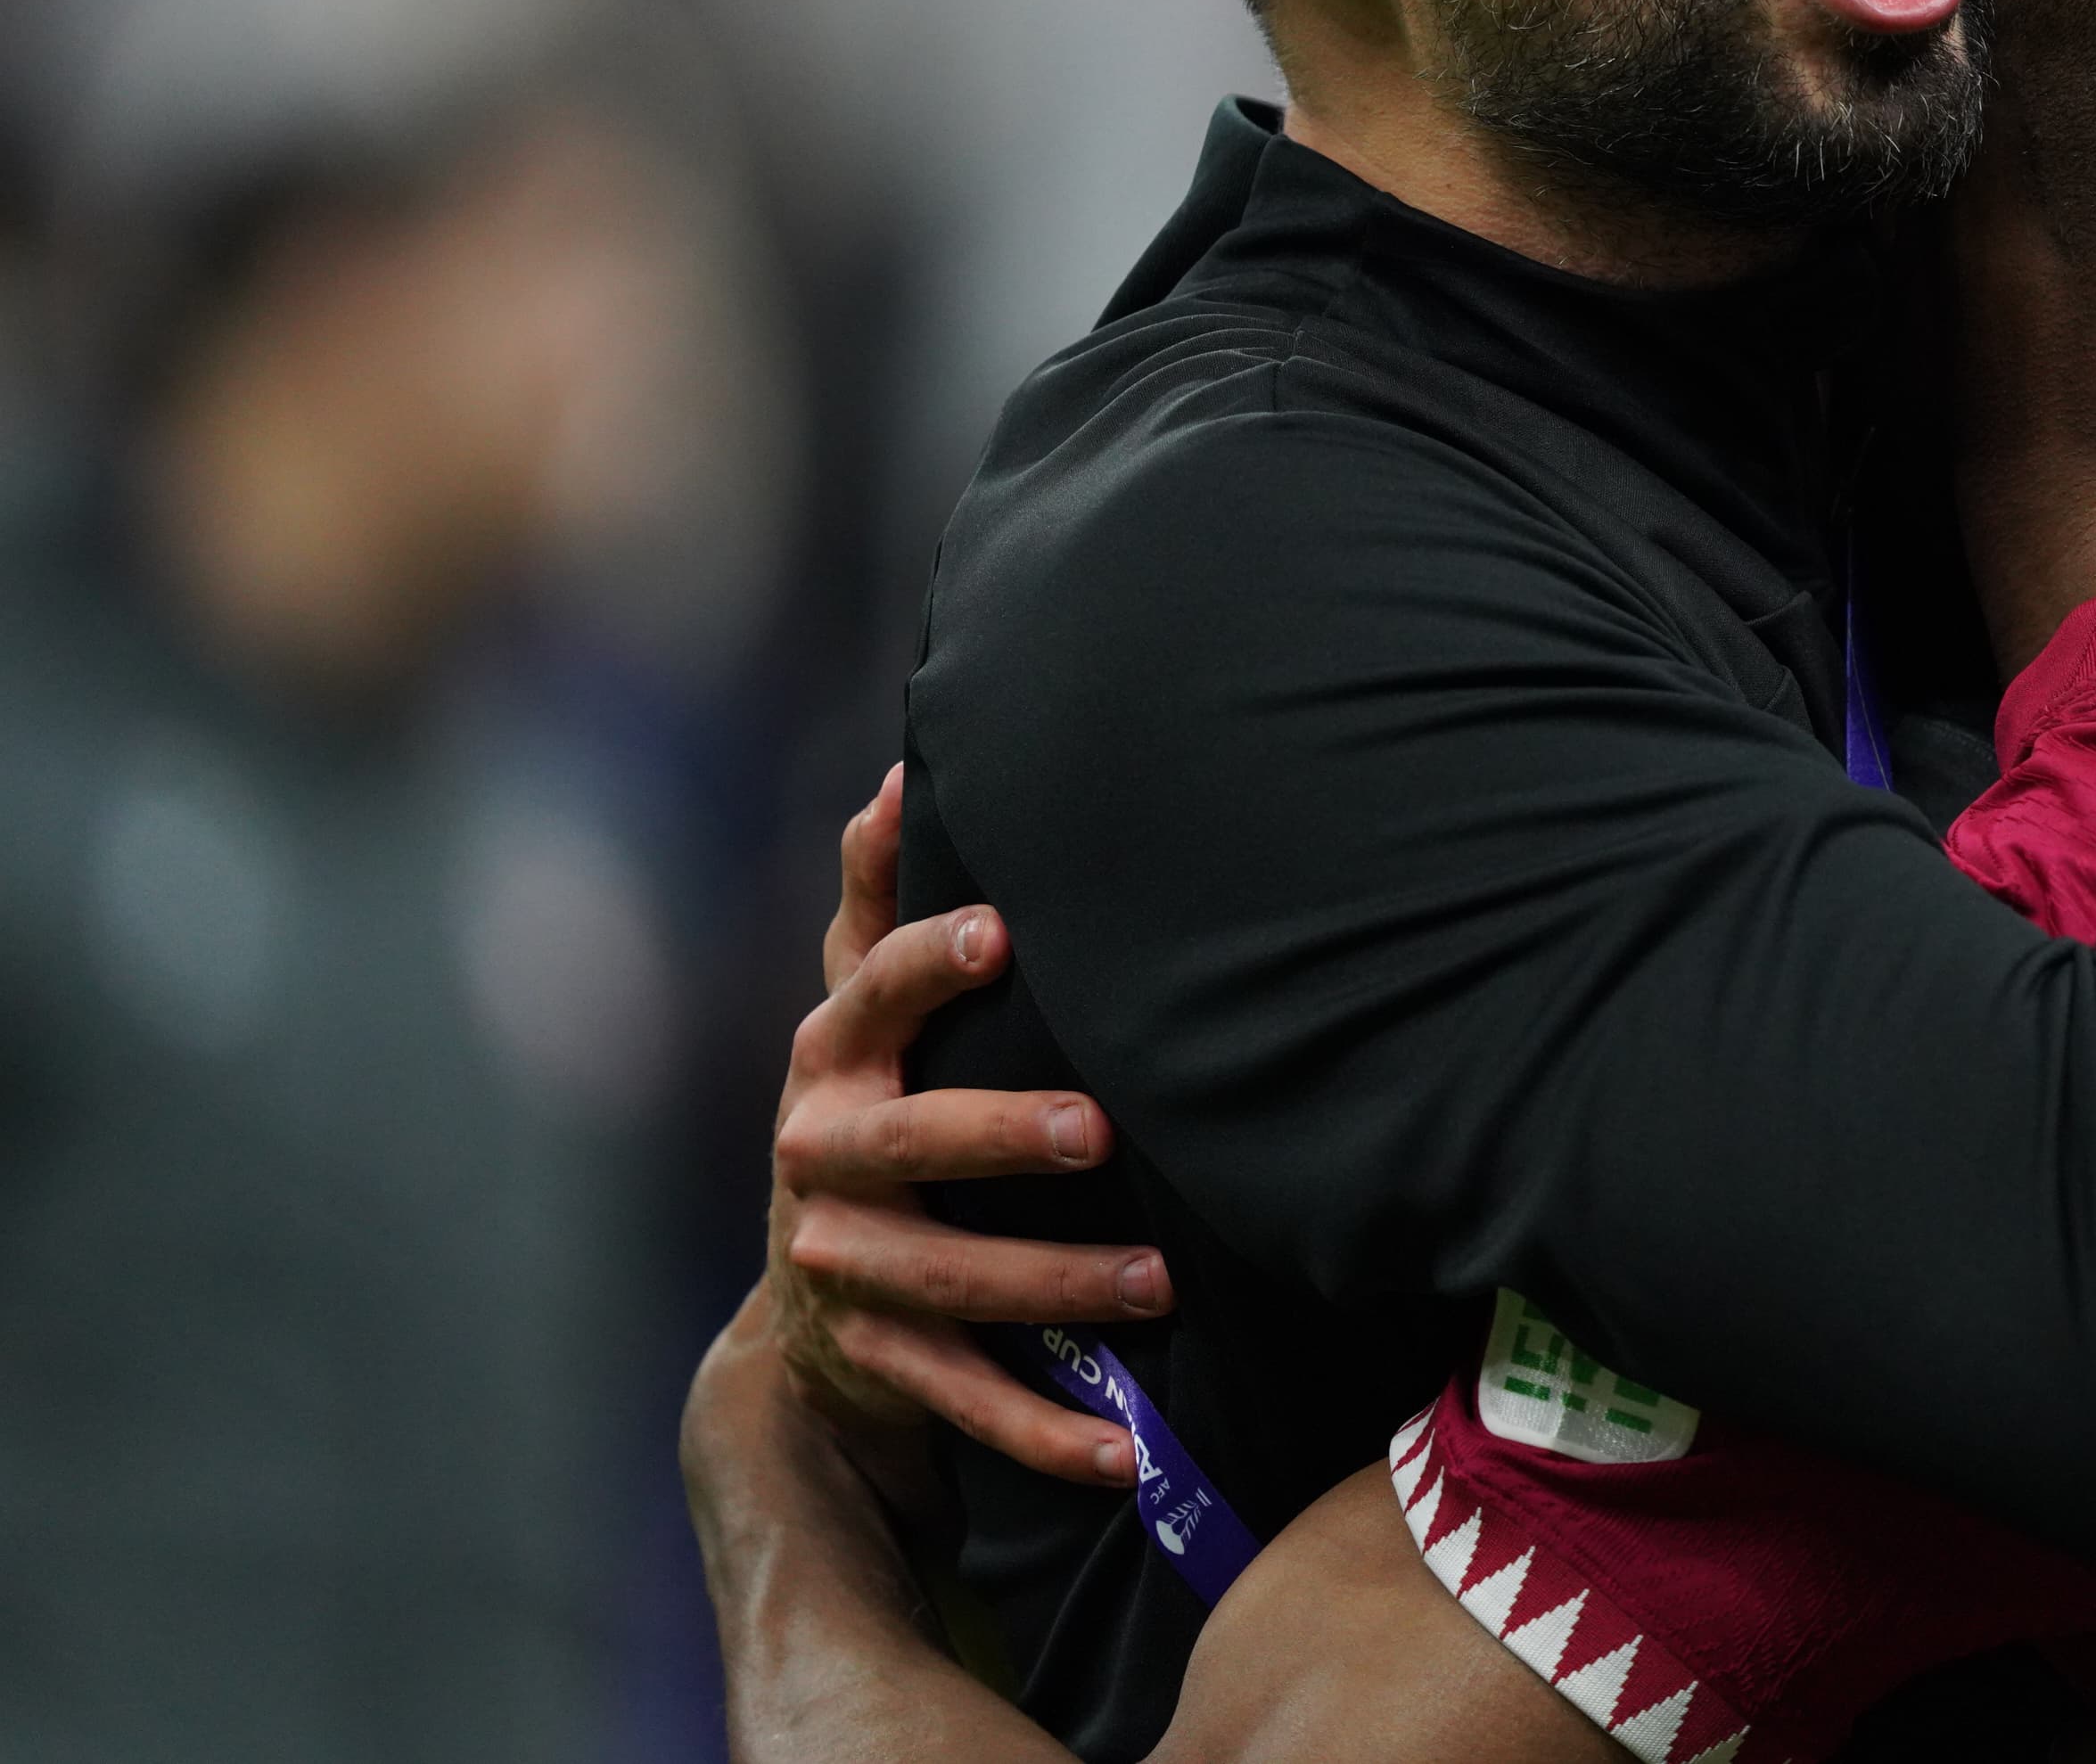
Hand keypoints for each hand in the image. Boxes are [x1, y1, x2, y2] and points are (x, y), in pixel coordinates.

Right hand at [763, 768, 1169, 1487]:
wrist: (804, 1289)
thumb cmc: (871, 1101)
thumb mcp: (861, 1007)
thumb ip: (877, 901)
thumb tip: (904, 774)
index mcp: (828, 1064)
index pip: (864, 998)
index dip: (920, 960)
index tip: (1000, 929)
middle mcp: (821, 1164)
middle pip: (903, 1150)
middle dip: (995, 1136)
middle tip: (1099, 1129)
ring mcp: (845, 1271)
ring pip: (946, 1285)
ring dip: (1055, 1290)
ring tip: (1162, 1284)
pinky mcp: (881, 1362)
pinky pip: (964, 1401)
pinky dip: (1044, 1431)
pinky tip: (1126, 1450)